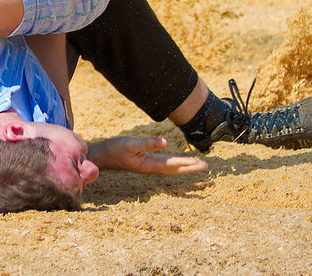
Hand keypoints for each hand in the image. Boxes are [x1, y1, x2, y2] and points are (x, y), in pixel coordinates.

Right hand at [88, 136, 207, 174]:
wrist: (104, 155)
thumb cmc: (116, 149)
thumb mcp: (131, 144)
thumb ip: (148, 144)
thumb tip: (164, 142)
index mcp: (150, 165)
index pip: (173, 164)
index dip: (188, 163)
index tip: (201, 163)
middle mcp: (152, 168)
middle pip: (176, 169)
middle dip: (191, 168)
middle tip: (206, 166)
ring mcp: (150, 166)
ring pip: (172, 168)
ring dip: (185, 167)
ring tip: (198, 165)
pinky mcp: (147, 162)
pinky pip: (166, 165)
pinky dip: (176, 164)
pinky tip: (179, 162)